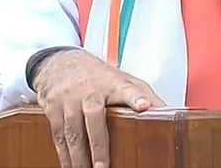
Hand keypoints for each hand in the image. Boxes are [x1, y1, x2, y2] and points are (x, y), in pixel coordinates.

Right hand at [33, 49, 165, 167]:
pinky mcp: (53, 110)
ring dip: (79, 157)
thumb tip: (167, 113)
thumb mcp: (123, 80)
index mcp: (112, 84)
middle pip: (94, 118)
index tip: (143, 105)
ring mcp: (69, 101)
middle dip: (98, 146)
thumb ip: (144, 95)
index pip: (126, 88)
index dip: (134, 97)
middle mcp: (90, 92)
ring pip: (73, 132)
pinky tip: (72, 167)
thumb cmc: (98, 76)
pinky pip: (58, 136)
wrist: (61, 63)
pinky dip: (64, 155)